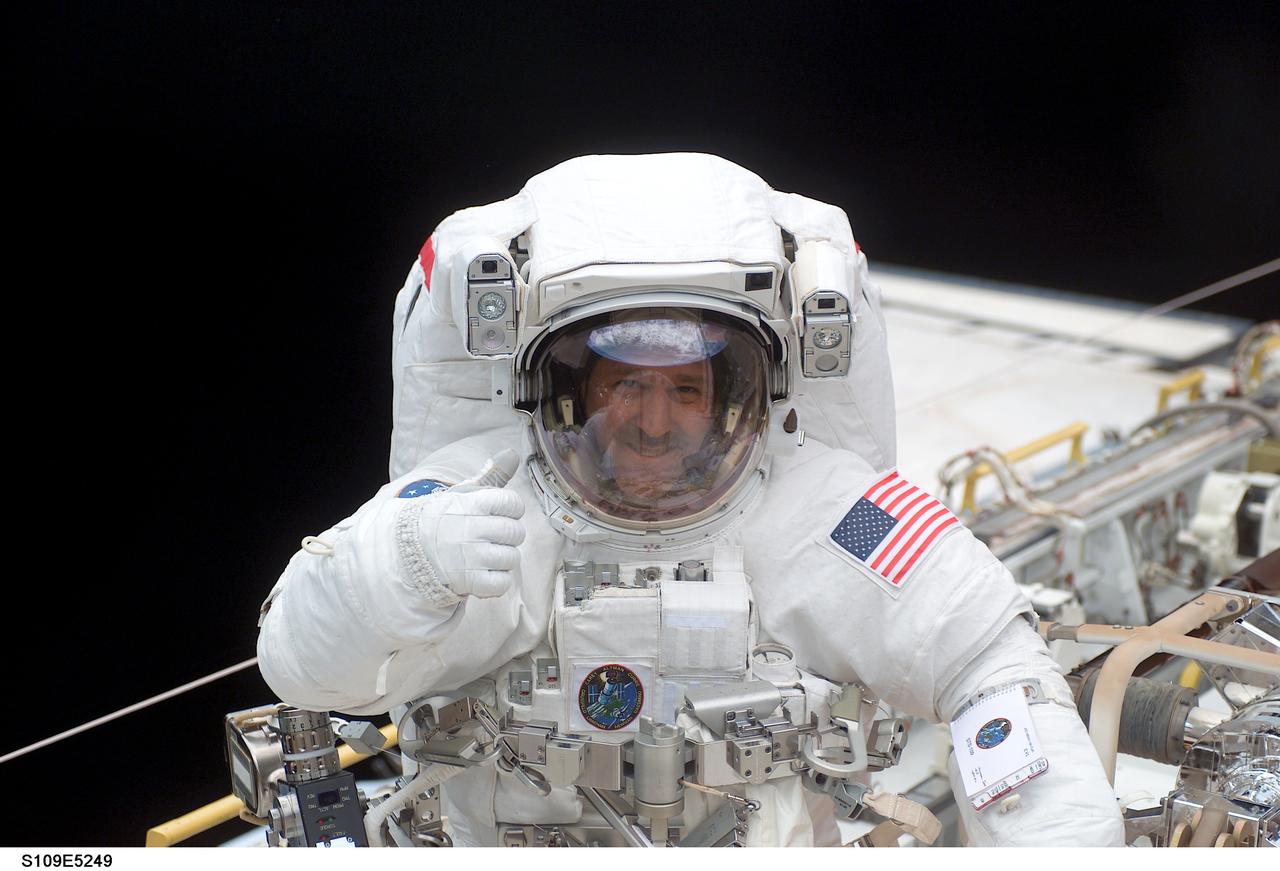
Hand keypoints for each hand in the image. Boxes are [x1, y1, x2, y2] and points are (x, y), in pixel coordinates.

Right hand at [414, 454, 525, 598]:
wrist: (407, 551)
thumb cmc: (441, 520)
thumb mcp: (461, 494)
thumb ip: (490, 476)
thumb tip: (512, 453)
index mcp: (471, 504)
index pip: (512, 503)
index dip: (510, 510)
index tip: (498, 514)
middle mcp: (472, 529)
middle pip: (515, 532)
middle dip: (507, 536)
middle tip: (490, 537)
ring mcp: (471, 557)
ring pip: (512, 558)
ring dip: (502, 559)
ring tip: (484, 556)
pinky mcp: (469, 582)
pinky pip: (502, 583)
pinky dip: (497, 581)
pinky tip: (483, 573)